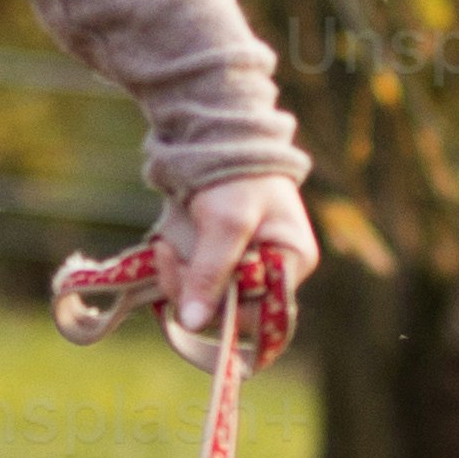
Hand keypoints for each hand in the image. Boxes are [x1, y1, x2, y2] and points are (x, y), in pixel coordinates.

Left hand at [159, 172, 315, 356]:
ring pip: (212, 298)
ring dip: (182, 280)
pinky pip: (202, 282)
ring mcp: (252, 265)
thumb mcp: (225, 223)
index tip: (190, 282)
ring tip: (165, 248)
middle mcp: (277, 270)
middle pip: (233, 309)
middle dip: (195, 289)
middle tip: (168, 256)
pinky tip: (168, 249)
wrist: (219, 135)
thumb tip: (192, 322)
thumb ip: (211, 272)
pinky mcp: (227, 259)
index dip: (224, 308)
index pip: (261, 313)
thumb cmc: (235, 174)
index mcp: (293, 261)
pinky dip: (181, 272)